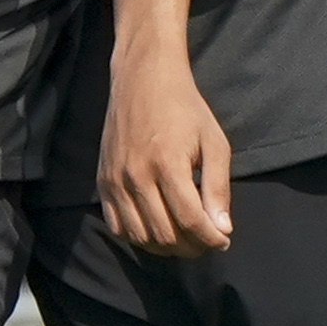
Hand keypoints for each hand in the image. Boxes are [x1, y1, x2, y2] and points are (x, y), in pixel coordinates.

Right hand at [98, 42, 232, 255]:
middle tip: (207, 240)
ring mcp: (115, 180)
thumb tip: (223, 229)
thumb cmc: (185, 108)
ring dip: (167, 247)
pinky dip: (139, 238)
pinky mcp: (102, 182)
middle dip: (192, 247)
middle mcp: (137, 176)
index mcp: (168, 163)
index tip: (224, 240)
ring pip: (140, 237)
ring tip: (186, 238)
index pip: (190, 220)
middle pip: (165, 234)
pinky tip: (158, 230)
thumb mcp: (214, 141)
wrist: (143, 78)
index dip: (210, 239)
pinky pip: (117, 227)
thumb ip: (218, 187)